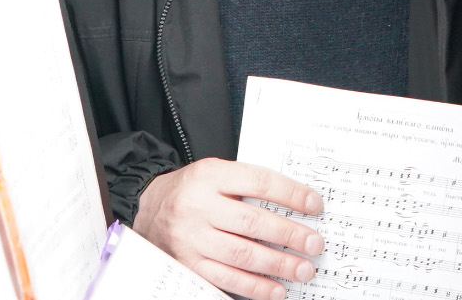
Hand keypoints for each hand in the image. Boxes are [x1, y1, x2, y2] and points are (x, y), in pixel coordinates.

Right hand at [133, 158, 324, 299]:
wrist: (146, 207)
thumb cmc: (191, 189)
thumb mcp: (215, 173)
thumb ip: (247, 184)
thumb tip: (294, 204)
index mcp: (210, 176)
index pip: (258, 182)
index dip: (291, 194)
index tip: (315, 205)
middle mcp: (198, 207)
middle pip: (252, 223)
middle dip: (289, 235)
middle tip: (314, 244)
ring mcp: (191, 239)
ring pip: (241, 255)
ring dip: (277, 265)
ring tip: (303, 269)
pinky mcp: (187, 265)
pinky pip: (225, 279)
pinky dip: (254, 287)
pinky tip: (275, 290)